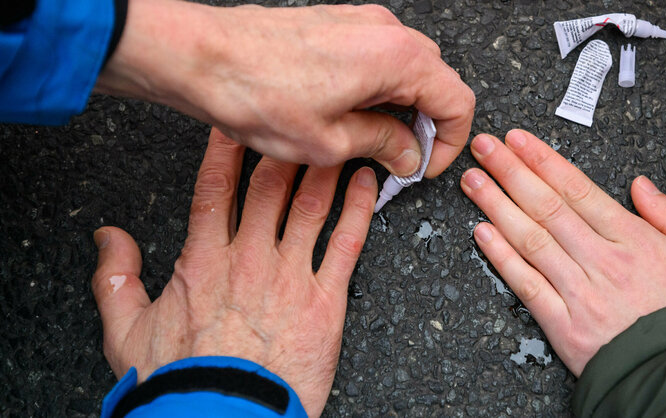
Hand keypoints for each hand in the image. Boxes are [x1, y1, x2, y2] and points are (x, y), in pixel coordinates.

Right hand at [91, 129, 376, 415]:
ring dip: (325, 167)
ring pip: (311, 205)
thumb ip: (115, 277)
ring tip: (341, 137)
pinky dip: (360, 211)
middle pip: (269, 186)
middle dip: (284, 146)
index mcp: (204, 260)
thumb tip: (108, 237)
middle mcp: (250, 258)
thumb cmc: (180, 380)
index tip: (236, 122)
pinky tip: (367, 185)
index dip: (226, 149)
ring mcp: (290, 276)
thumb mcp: (126, 330)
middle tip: (299, 117)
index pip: (215, 188)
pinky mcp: (324, 301)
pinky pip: (346, 244)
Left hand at [95, 0, 474, 177]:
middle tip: (402, 158)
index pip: (457, 101)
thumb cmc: (256, 92)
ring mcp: (361, 22)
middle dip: (428, 124)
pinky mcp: (338, 23)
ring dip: (402, 106)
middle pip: (437, 80)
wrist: (202, 56)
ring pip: (408, 68)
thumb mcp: (330, 142)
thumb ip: (384, 146)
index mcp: (397, 58)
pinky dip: (379, 87)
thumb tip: (409, 154)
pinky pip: (379, 56)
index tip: (425, 165)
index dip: (450, 142)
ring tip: (371, 139)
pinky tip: (351, 113)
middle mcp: (385, 31)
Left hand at [460, 129, 665, 375]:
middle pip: (547, 207)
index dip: (544, 161)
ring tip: (473, 181)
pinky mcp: (567, 329)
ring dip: (497, 206)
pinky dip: (502, 258)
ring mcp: (581, 294)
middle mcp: (603, 262)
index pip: (578, 190)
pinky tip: (482, 234)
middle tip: (484, 148)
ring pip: (530, 239)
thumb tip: (642, 186)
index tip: (519, 141)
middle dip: (511, 172)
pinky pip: (528, 287)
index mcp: (637, 241)